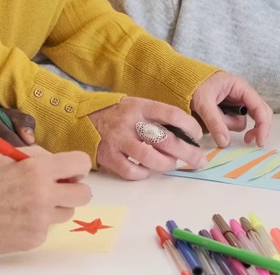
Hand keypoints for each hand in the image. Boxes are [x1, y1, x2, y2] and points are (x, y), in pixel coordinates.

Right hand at [0, 147, 92, 258]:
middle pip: (84, 194)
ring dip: (55, 207)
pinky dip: (38, 223)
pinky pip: (48, 228)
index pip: (81, 164)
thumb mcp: (3, 156)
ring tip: (30, 204)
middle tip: (57, 189)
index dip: (77, 167)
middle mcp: (44, 194)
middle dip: (74, 190)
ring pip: (67, 212)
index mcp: (37, 169)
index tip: (69, 172)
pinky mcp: (35, 238)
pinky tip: (18, 218)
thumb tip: (56, 160)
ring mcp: (41, 219)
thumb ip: (34, 155)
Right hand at [86, 96, 203, 179]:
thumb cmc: (116, 114)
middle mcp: (130, 122)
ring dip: (167, 165)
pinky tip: (146, 171)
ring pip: (150, 158)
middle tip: (199, 161)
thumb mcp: (136, 106)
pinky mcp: (107, 156)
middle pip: (166, 139)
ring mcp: (118, 140)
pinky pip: (131, 171)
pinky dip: (143, 174)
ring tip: (172, 165)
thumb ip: (155, 118)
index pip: (172, 114)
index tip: (198, 136)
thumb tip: (185, 135)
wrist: (79, 116)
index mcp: (140, 106)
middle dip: (188, 153)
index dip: (190, 127)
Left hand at [190, 71, 272, 147]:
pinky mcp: (229, 110)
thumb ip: (214, 121)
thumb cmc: (194, 85)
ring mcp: (236, 103)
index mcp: (240, 87)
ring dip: (227, 125)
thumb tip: (225, 143)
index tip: (260, 141)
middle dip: (254, 128)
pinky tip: (214, 119)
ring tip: (210, 115)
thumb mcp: (203, 102)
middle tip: (246, 140)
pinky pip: (232, 123)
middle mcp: (242, 95)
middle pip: (259, 115)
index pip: (260, 107)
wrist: (182, 80)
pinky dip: (224, 126)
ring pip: (241, 122)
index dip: (263, 125)